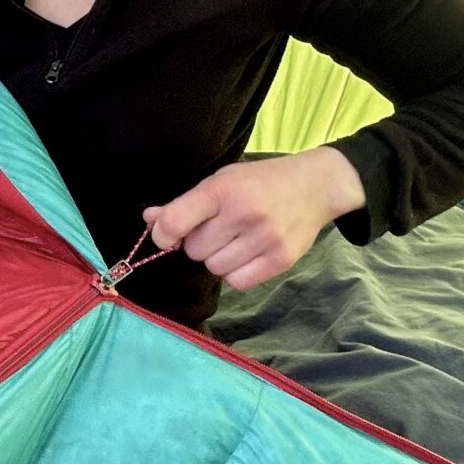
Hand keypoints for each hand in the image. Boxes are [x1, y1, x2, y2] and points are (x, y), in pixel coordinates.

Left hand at [142, 147, 365, 291]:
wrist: (313, 186)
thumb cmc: (259, 182)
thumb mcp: (221, 181)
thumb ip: (185, 204)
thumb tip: (150, 219)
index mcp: (223, 190)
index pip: (175, 222)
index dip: (162, 233)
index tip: (167, 235)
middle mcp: (243, 214)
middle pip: (194, 250)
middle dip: (201, 242)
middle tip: (220, 228)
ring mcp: (264, 239)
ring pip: (214, 268)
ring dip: (218, 258)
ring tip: (237, 239)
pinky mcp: (281, 260)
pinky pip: (237, 282)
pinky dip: (237, 273)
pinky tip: (249, 253)